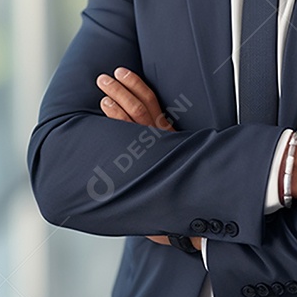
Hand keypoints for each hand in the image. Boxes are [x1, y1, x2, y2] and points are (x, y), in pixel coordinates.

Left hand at [96, 67, 200, 248]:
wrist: (193, 223)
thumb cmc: (180, 198)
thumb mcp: (171, 167)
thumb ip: (159, 155)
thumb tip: (142, 145)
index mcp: (168, 137)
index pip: (152, 104)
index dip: (137, 87)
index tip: (124, 73)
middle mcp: (162, 140)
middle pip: (141, 105)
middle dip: (122, 88)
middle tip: (105, 75)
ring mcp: (156, 149)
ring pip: (135, 115)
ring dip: (117, 96)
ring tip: (102, 84)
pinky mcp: (151, 159)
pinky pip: (130, 134)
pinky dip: (116, 118)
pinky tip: (105, 106)